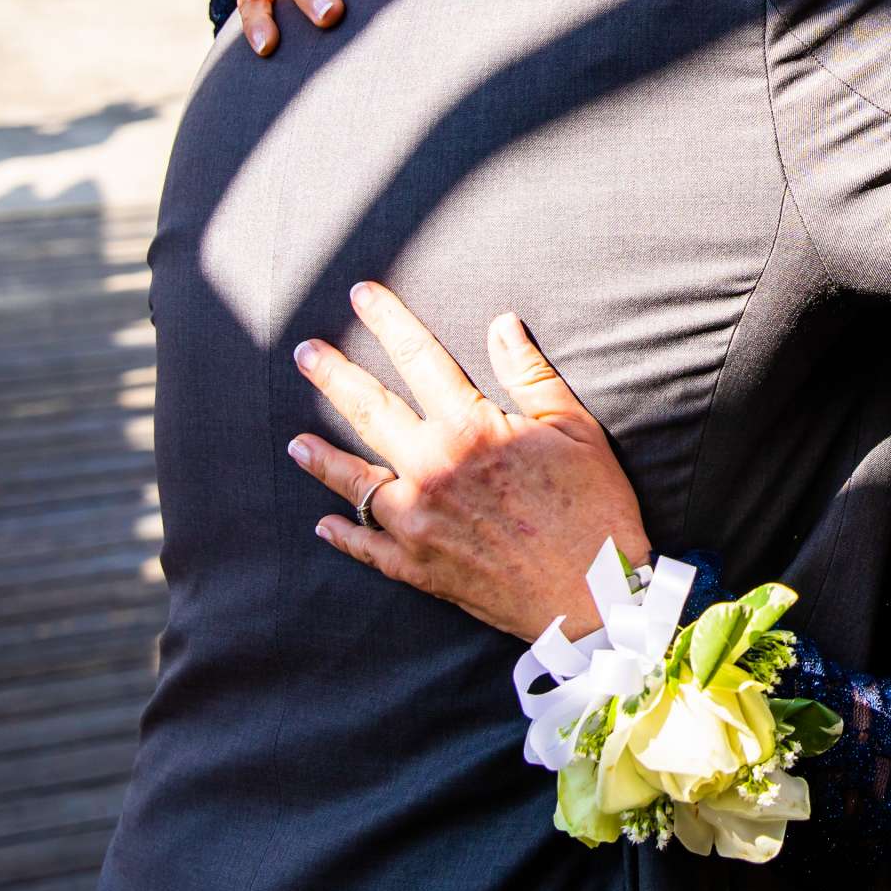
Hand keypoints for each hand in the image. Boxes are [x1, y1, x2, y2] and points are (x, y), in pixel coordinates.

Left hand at [286, 281, 649, 641]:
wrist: (594, 596)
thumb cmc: (595, 508)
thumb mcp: (576, 429)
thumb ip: (531, 374)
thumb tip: (501, 324)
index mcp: (470, 428)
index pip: (417, 357)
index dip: (388, 321)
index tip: (361, 294)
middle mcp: (430, 469)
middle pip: (368, 410)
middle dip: (333, 376)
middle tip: (304, 353)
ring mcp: (417, 522)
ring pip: (353, 481)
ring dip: (321, 457)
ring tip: (295, 443)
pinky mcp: (418, 567)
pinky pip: (367, 547)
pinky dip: (344, 535)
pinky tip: (325, 524)